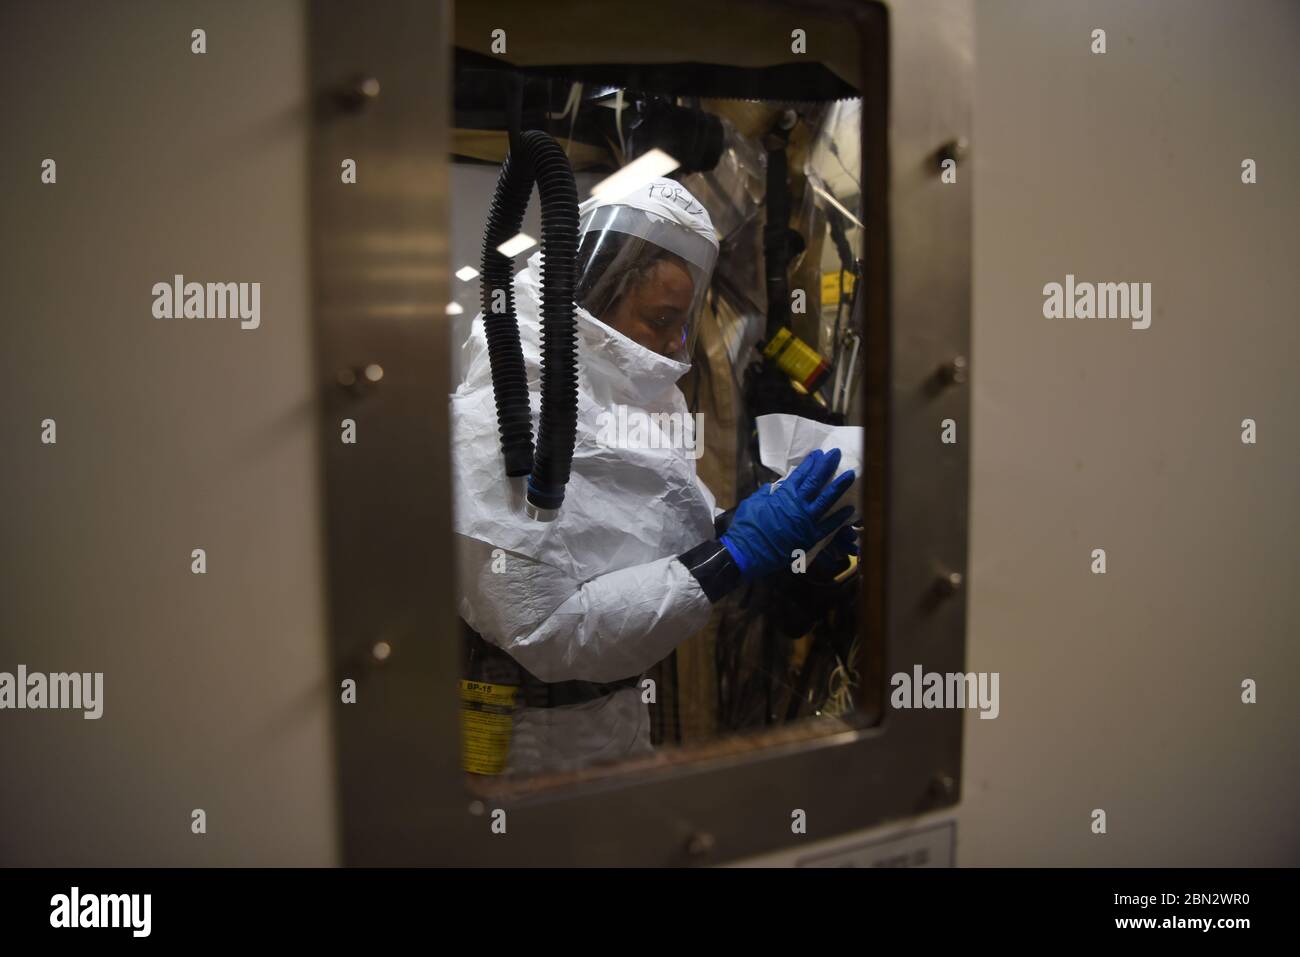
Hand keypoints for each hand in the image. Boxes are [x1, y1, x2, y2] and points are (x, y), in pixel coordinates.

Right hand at [720, 448, 855, 578]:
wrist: (748, 551)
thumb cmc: (747, 526)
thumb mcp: (752, 503)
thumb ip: (766, 493)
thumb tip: (773, 487)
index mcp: (784, 494)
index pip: (801, 474)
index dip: (810, 462)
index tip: (818, 453)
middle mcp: (798, 504)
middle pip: (816, 481)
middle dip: (827, 466)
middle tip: (836, 454)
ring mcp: (806, 520)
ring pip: (827, 500)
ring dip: (839, 486)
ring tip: (850, 475)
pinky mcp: (810, 537)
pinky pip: (828, 526)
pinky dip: (839, 517)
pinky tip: (850, 509)